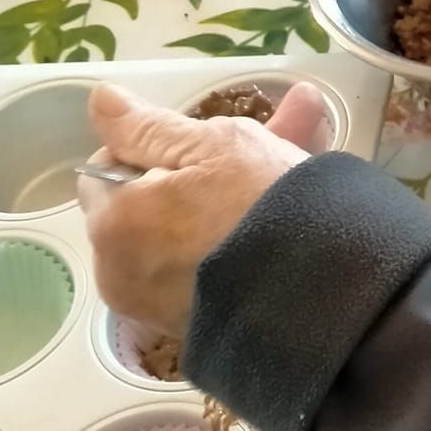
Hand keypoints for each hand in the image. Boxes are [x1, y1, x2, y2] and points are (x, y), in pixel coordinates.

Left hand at [76, 82, 328, 337]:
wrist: (329, 296)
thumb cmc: (268, 208)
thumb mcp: (216, 146)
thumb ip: (150, 126)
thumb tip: (101, 101)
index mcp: (115, 223)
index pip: (109, 166)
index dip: (156, 149)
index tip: (207, 148)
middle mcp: (121, 274)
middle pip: (146, 205)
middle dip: (193, 177)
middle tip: (262, 149)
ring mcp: (157, 310)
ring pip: (178, 238)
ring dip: (218, 209)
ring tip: (287, 176)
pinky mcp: (193, 330)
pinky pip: (202, 273)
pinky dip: (228, 250)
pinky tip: (278, 225)